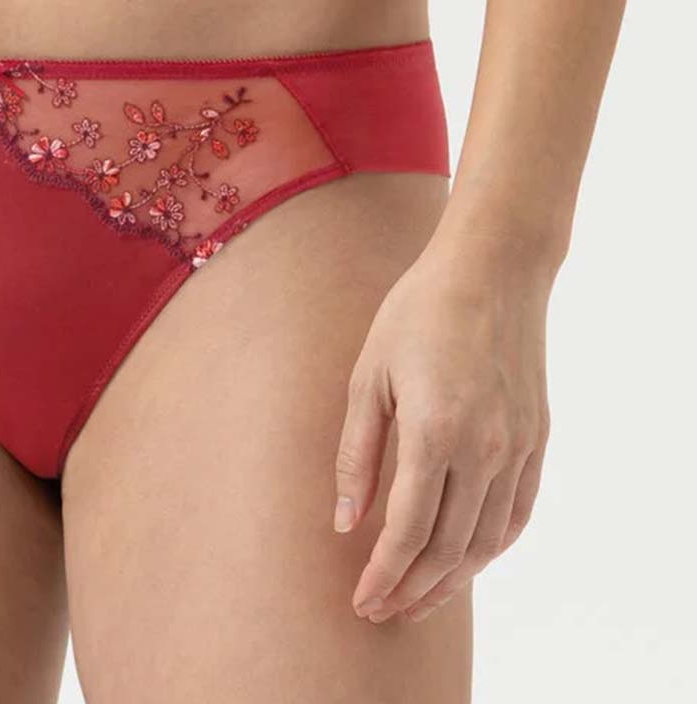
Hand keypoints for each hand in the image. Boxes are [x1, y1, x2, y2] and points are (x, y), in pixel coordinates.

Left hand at [333, 230, 552, 623]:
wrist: (491, 271)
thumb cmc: (417, 313)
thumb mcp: (369, 376)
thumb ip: (357, 454)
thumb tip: (345, 522)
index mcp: (435, 432)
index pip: (408, 530)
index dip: (384, 574)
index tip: (362, 601)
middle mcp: (484, 449)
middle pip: (449, 548)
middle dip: (412, 589)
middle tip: (381, 611)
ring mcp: (517, 447)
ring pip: (486, 542)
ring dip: (452, 580)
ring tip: (418, 599)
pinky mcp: (536, 440)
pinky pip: (516, 514)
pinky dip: (490, 548)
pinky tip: (466, 561)